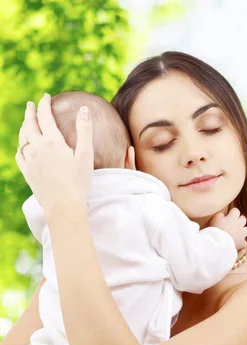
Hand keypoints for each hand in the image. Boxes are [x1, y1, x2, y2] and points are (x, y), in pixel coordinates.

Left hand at [15, 94, 93, 211]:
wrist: (63, 205)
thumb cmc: (78, 181)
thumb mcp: (85, 154)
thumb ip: (84, 130)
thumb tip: (83, 109)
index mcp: (52, 142)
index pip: (45, 116)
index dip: (44, 104)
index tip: (45, 96)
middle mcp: (37, 148)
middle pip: (29, 125)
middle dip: (30, 113)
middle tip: (30, 105)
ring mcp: (30, 161)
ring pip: (22, 139)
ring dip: (24, 128)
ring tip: (27, 124)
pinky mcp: (27, 172)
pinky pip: (20, 155)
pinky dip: (21, 147)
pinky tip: (23, 148)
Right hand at [208, 207, 246, 249]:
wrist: (219, 242)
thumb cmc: (216, 229)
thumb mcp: (215, 218)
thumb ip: (220, 215)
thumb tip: (223, 215)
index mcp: (233, 217)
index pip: (236, 211)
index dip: (233, 212)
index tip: (229, 214)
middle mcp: (239, 224)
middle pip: (243, 219)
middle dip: (240, 220)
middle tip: (233, 223)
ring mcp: (242, 234)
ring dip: (243, 231)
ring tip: (237, 233)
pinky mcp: (242, 243)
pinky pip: (244, 243)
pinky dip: (241, 243)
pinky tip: (237, 243)